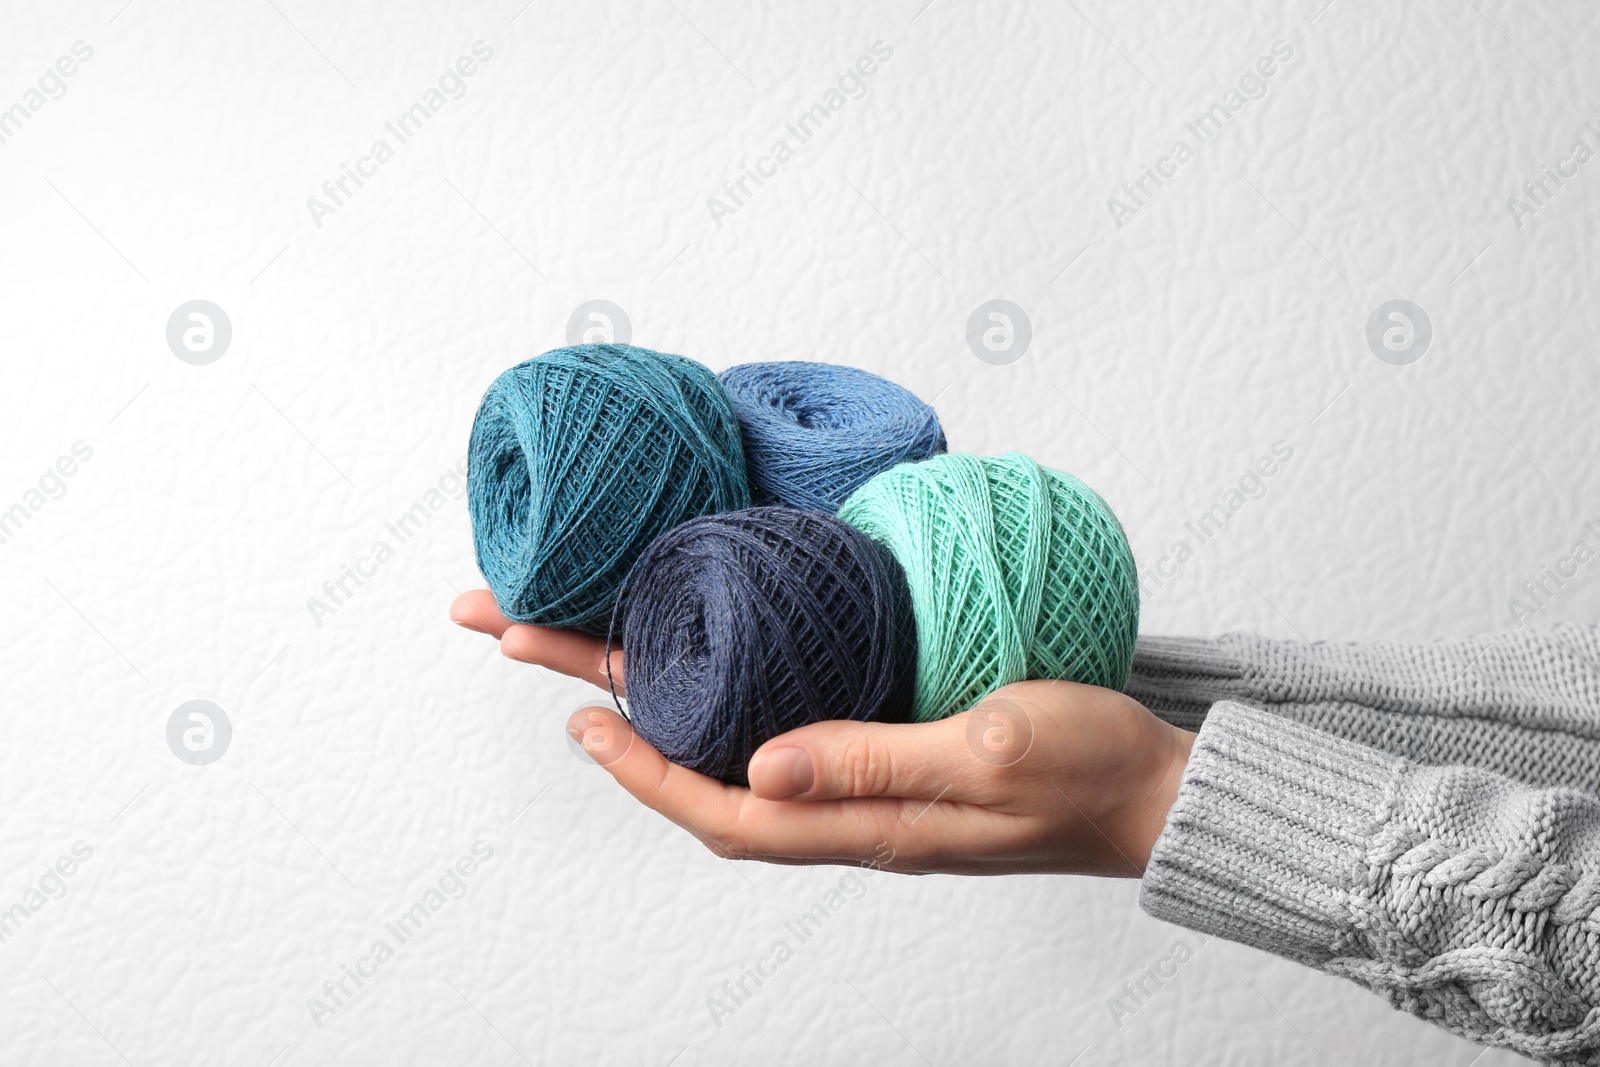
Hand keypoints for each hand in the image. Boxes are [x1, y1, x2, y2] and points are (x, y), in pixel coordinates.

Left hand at [449, 588, 1192, 876]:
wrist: (1153, 784)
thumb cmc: (1086, 769)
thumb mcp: (989, 753)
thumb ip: (876, 758)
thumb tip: (760, 766)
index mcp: (866, 822)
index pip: (724, 811)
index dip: (642, 770)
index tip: (574, 714)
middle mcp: (845, 807)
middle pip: (699, 769)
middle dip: (603, 703)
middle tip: (519, 634)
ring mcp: (862, 778)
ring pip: (729, 743)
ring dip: (648, 693)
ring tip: (576, 638)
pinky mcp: (883, 744)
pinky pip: (779, 722)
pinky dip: (720, 690)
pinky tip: (698, 656)